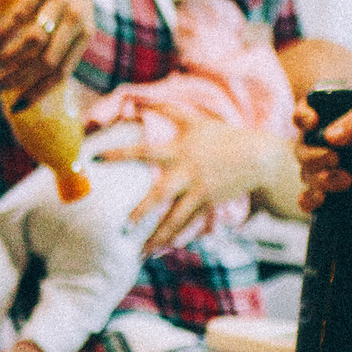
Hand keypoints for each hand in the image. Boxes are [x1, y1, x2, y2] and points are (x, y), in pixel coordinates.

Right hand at [0, 0, 91, 111]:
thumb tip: (30, 85)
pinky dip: (5, 32)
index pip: (61, 74)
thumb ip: (59, 47)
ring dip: (10, 57)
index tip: (15, 105)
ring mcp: (62, 0)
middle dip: (19, 78)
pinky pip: (22, 14)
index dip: (36, 93)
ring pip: (35, 40)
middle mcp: (77, 19)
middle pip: (46, 61)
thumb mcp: (69, 20)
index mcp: (85, 35)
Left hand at [95, 94, 294, 250]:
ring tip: (139, 253)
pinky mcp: (207, 206)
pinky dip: (173, 239)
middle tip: (123, 226)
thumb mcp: (194, 120)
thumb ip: (165, 108)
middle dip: (142, 211)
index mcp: (178, 152)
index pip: (143, 152)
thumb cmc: (221, 136)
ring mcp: (198, 192)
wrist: (257, 158)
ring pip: (175, 219)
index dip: (119, 153)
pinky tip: (158, 251)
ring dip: (157, 237)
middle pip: (160, 194)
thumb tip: (137, 98)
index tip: (94, 158)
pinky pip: (187, 226)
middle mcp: (186, 174)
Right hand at [295, 100, 351, 224]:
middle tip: (337, 160)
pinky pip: (306, 200)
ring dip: (319, 178)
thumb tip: (329, 136)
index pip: (307, 112)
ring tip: (347, 182)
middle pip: (301, 147)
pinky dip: (308, 200)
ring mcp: (330, 172)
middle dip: (314, 155)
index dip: (302, 116)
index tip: (314, 124)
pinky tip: (323, 200)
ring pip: (305, 174)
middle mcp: (331, 146)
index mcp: (342, 122)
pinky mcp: (332, 198)